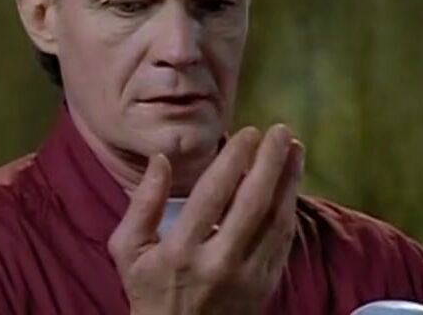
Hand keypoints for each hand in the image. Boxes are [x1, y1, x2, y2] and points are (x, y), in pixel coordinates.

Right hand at [108, 125, 303, 314]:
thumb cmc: (149, 290)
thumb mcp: (127, 250)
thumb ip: (142, 203)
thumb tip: (161, 159)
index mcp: (180, 251)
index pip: (212, 195)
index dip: (234, 159)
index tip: (248, 132)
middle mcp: (217, 263)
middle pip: (252, 203)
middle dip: (270, 161)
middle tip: (280, 132)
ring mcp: (245, 278)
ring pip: (275, 221)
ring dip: (289, 181)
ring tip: (295, 150)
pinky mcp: (264, 286)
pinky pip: (282, 242)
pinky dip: (290, 209)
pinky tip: (292, 185)